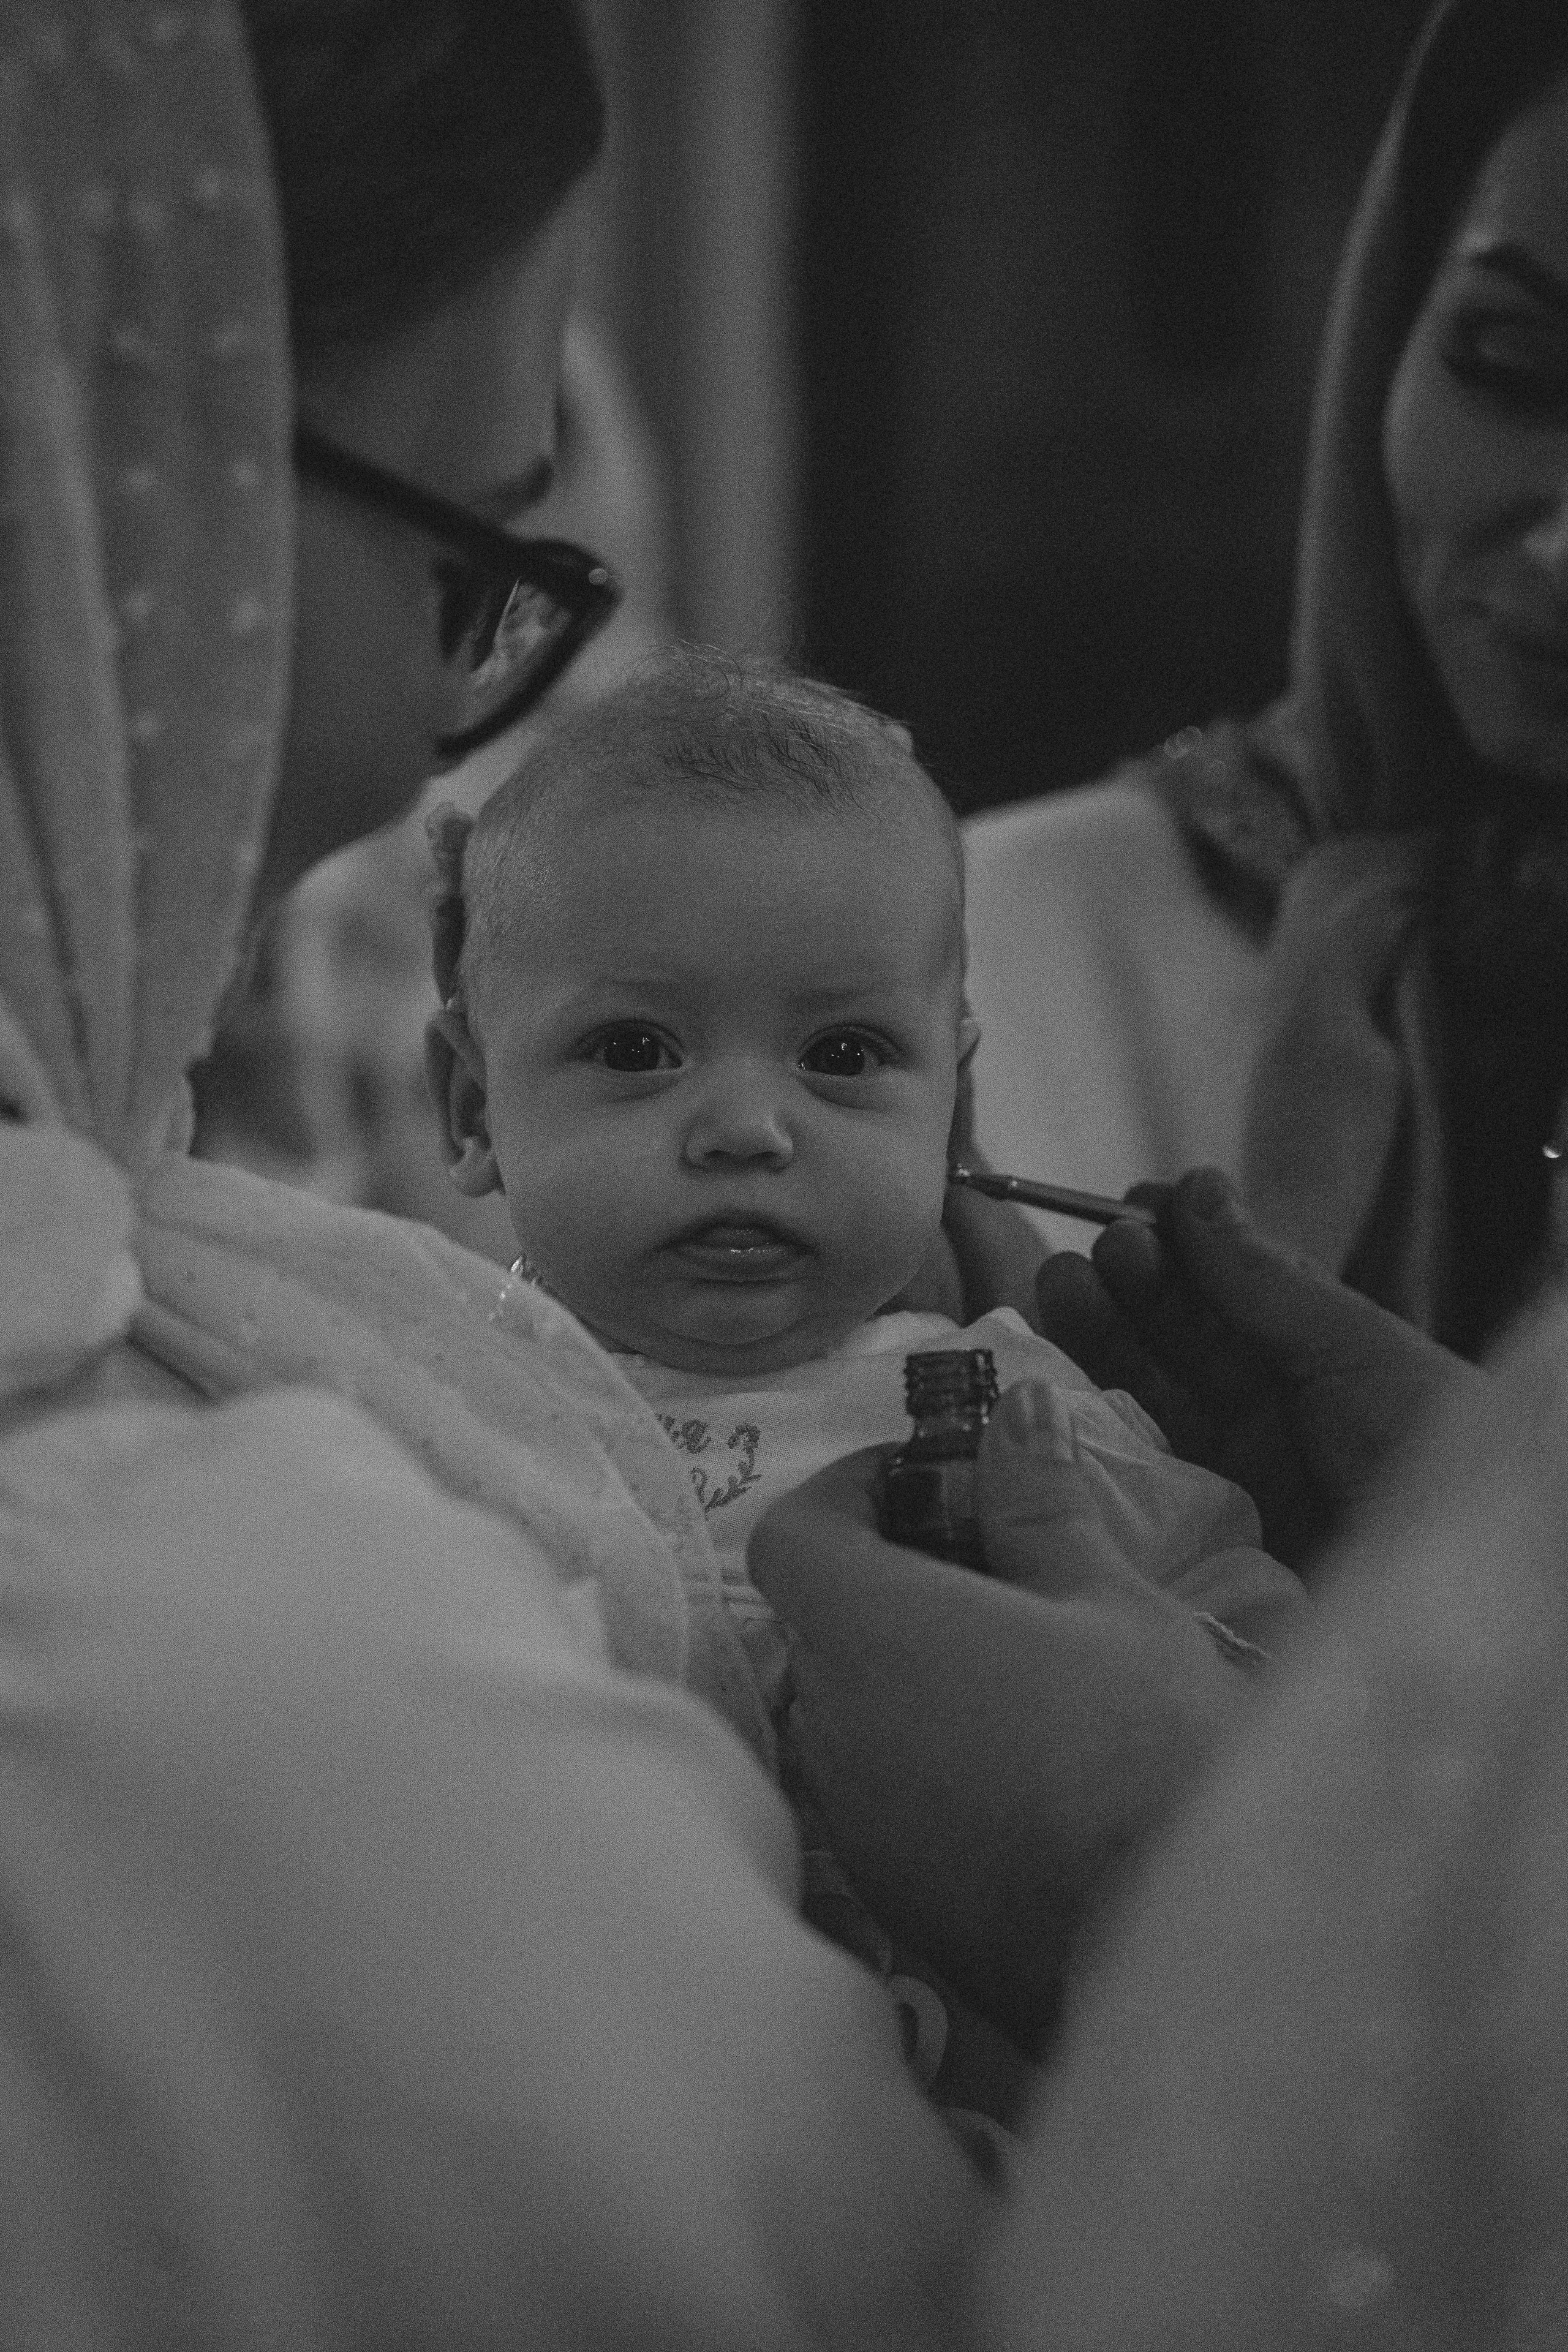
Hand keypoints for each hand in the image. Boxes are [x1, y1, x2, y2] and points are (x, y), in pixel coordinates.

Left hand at [750, 1382, 1244, 2046]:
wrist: (1177, 1940)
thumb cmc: (1142, 1743)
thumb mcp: (1106, 1600)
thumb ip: (1038, 1504)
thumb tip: (1017, 1413)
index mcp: (866, 1631)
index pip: (793, 1534)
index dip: (848, 1492)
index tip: (929, 1482)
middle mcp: (830, 1724)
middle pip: (821, 1620)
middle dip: (897, 1578)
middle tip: (1004, 1568)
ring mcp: (850, 1819)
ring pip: (851, 1707)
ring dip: (913, 1670)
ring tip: (1028, 1667)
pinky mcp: (886, 1893)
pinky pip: (880, 1790)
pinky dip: (927, 1753)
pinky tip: (1027, 1761)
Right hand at [1034, 1167, 1474, 1571]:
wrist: (1444, 1595)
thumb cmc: (1425, 1451)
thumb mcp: (1355, 1349)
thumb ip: (1267, 1280)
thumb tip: (1195, 1191)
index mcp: (1320, 1362)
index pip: (1233, 1291)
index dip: (1182, 1246)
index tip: (1136, 1206)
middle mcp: (1272, 1415)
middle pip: (1182, 1341)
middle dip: (1132, 1286)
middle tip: (1095, 1253)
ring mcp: (1233, 1477)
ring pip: (1149, 1398)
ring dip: (1102, 1338)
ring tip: (1062, 1287)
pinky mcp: (1197, 1542)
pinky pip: (1134, 1477)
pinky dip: (1092, 1429)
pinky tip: (1062, 1386)